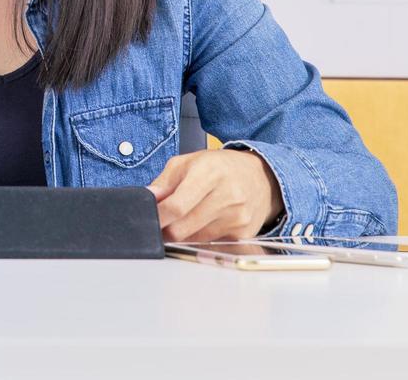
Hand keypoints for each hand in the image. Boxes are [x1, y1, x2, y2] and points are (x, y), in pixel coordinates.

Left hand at [146, 149, 283, 241]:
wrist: (261, 178)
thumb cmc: (220, 168)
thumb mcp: (188, 162)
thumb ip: (163, 182)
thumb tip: (146, 199)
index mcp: (209, 173)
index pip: (176, 206)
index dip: (157, 217)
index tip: (146, 220)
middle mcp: (227, 196)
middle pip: (182, 229)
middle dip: (165, 229)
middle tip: (161, 223)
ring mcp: (237, 217)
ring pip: (193, 239)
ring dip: (182, 233)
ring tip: (185, 218)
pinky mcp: (243, 234)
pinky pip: (209, 244)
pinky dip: (199, 237)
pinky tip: (203, 222)